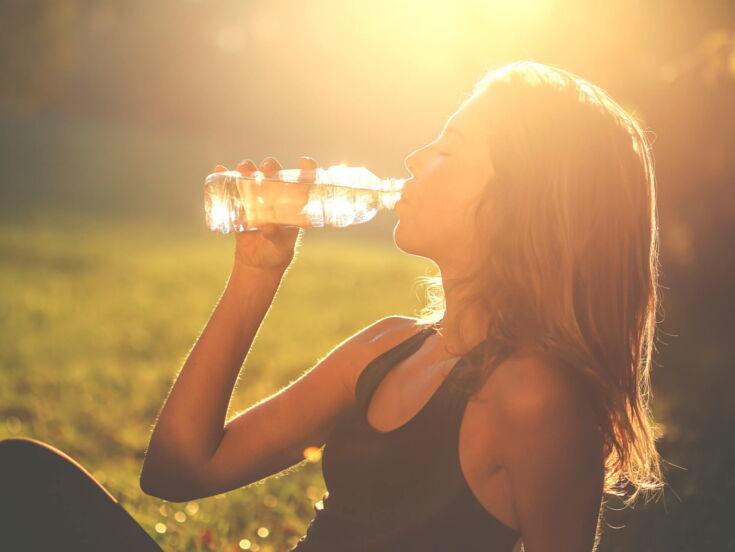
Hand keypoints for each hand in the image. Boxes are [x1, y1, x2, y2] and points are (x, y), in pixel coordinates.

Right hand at [213, 156, 317, 270]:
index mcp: (293, 204)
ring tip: (243, 168)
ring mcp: (257, 198)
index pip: (303, 182)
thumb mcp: (281, 246)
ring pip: (253, 177)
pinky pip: (233, 188)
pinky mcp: (241, 204)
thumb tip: (267, 227)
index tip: (304, 161)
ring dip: (248, 168)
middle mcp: (276, 196)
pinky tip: (221, 169)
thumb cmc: (277, 252)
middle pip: (274, 174)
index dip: (307, 169)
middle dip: (270, 166)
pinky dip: (226, 176)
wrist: (258, 261)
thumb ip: (276, 237)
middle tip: (266, 167)